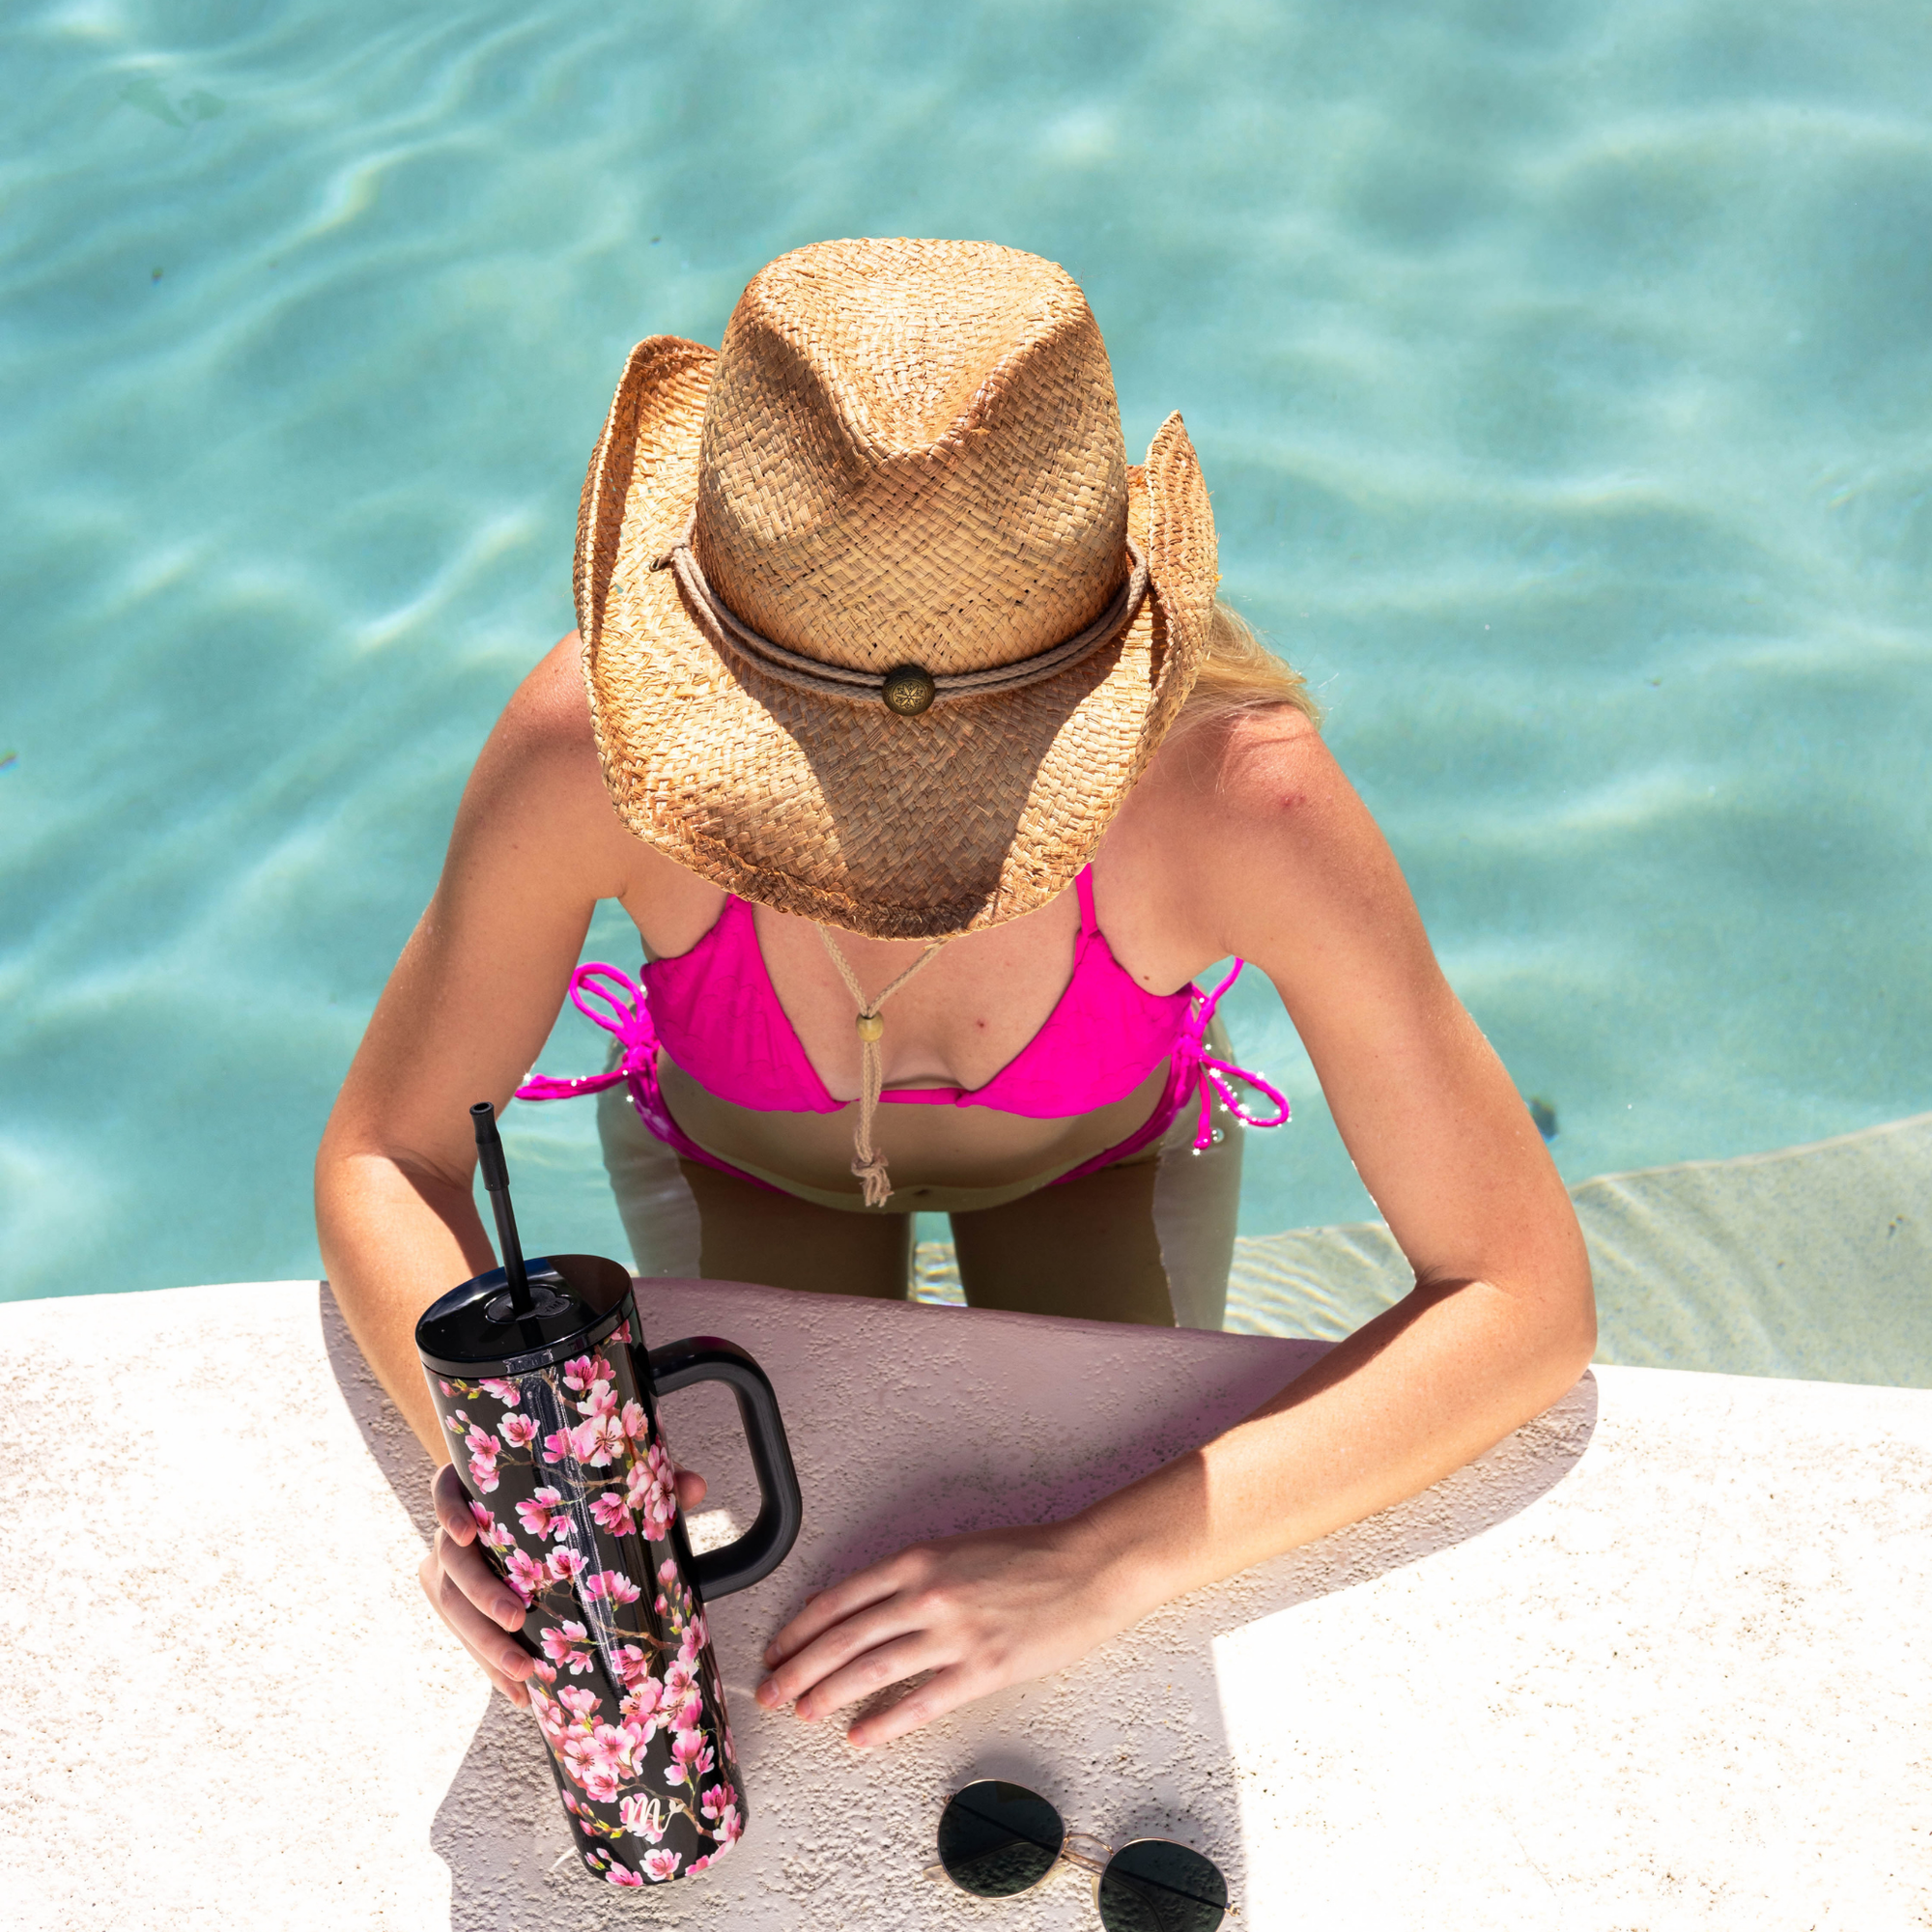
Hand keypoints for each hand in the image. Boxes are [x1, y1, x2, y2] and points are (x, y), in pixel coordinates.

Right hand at [420, 1459, 707, 1704]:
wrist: (540, 1520)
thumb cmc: (574, 1495)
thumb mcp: (608, 1485)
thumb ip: (650, 1480)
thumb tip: (695, 1487)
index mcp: (482, 1489)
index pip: (446, 1488)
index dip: (446, 1509)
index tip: (465, 1532)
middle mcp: (457, 1531)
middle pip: (449, 1563)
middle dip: (478, 1595)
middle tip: (517, 1620)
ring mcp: (452, 1573)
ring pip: (451, 1609)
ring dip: (482, 1644)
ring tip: (522, 1672)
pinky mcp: (463, 1612)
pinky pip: (467, 1641)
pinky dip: (491, 1668)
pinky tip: (520, 1694)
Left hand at [754, 1520, 1134, 1749]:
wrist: (1090, 1565)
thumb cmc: (1030, 1555)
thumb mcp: (957, 1550)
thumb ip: (910, 1578)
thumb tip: (863, 1611)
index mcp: (917, 1560)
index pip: (839, 1599)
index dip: (799, 1629)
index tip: (777, 1650)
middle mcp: (927, 1594)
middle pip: (843, 1637)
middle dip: (799, 1668)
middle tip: (771, 1693)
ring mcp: (954, 1633)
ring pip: (872, 1669)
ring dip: (829, 1695)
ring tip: (803, 1713)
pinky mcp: (984, 1669)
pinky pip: (921, 1702)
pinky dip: (884, 1722)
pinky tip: (860, 1736)